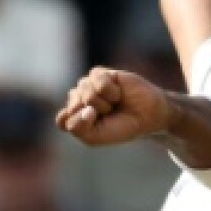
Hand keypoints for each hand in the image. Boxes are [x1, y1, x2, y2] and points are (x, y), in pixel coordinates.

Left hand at [56, 68, 172, 146]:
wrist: (148, 116)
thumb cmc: (121, 128)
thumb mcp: (95, 137)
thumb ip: (78, 128)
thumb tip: (82, 105)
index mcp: (74, 117)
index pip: (63, 121)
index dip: (79, 124)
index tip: (95, 128)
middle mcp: (78, 99)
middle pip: (72, 106)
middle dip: (93, 115)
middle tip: (109, 116)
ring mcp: (88, 85)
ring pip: (84, 92)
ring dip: (103, 103)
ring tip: (114, 104)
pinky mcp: (100, 73)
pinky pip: (97, 81)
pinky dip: (110, 91)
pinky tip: (118, 93)